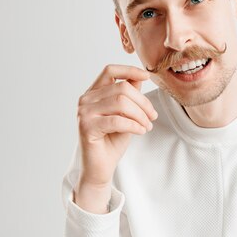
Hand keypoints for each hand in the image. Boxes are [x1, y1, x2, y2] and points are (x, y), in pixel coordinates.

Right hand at [76, 64, 157, 187]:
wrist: (100, 167)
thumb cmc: (112, 140)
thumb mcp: (125, 114)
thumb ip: (129, 95)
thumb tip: (140, 77)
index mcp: (93, 92)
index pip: (110, 70)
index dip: (129, 70)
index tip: (147, 76)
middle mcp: (86, 99)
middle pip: (121, 88)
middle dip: (143, 102)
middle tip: (153, 116)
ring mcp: (84, 113)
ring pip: (121, 102)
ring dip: (140, 115)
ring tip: (147, 125)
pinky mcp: (86, 127)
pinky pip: (117, 120)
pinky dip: (134, 125)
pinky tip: (141, 131)